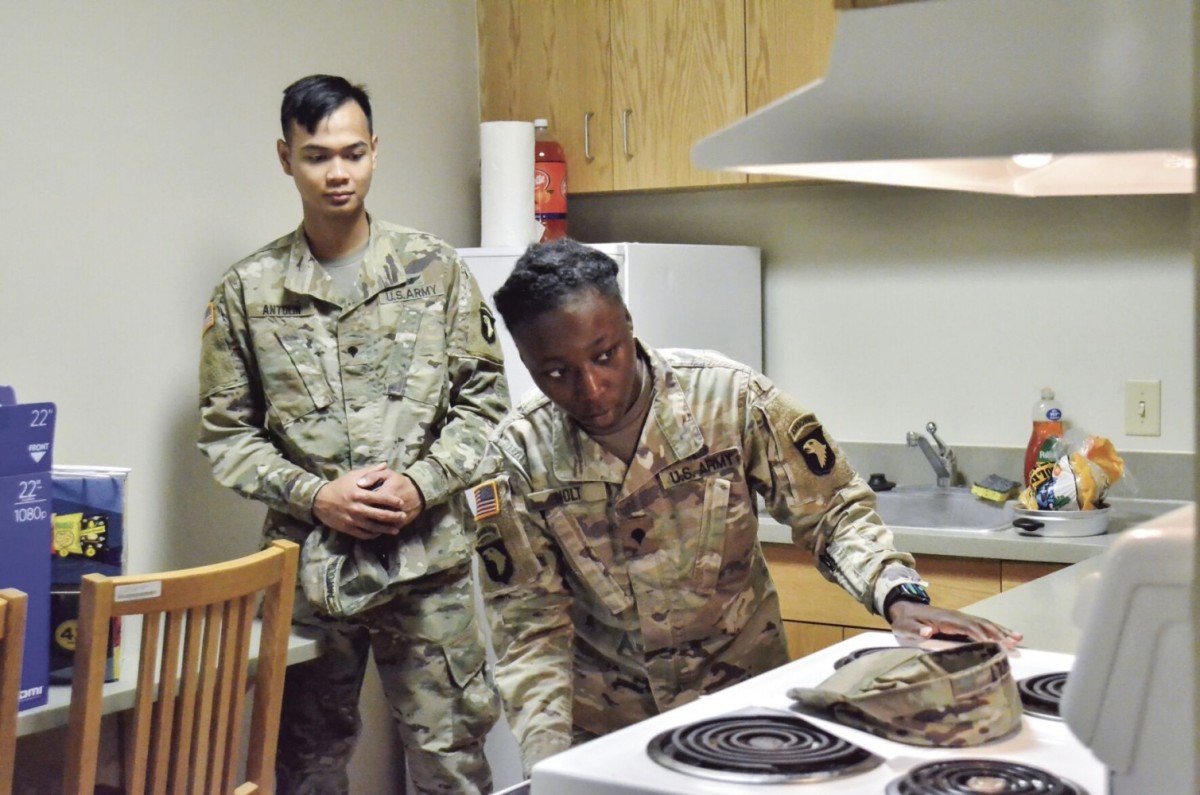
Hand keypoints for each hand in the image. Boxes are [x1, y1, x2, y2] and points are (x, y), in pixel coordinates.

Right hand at [312, 463, 419, 539]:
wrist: (319, 500)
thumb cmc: (339, 486)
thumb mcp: (353, 475)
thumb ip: (370, 471)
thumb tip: (385, 464)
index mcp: (359, 494)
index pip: (380, 498)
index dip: (393, 501)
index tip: (401, 503)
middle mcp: (357, 508)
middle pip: (380, 515)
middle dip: (394, 517)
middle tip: (403, 517)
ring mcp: (352, 520)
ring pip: (373, 527)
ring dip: (386, 529)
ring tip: (396, 529)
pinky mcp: (348, 528)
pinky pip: (364, 534)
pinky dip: (373, 535)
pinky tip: (380, 533)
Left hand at [888, 602, 1022, 648]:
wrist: (905, 609)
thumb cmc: (906, 621)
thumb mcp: (905, 627)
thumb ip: (915, 630)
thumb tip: (927, 632)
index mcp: (945, 619)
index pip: (966, 627)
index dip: (980, 636)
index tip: (993, 646)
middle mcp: (956, 616)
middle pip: (980, 624)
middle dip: (997, 634)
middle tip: (1013, 644)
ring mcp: (960, 618)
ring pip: (985, 623)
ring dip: (1001, 631)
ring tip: (1018, 638)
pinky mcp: (962, 621)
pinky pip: (982, 625)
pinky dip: (996, 630)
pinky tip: (1008, 635)